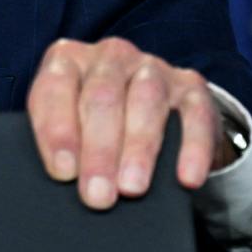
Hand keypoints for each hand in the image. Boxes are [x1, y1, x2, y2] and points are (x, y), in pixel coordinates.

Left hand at [26, 36, 228, 209]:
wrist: (151, 115)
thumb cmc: (93, 124)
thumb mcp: (67, 125)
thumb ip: (59, 144)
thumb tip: (64, 180)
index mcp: (68, 59)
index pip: (56, 87)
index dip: (58, 131)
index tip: (63, 172)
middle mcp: (110, 56)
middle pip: (102, 96)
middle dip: (99, 150)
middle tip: (97, 195)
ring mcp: (153, 68)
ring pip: (146, 100)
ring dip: (139, 149)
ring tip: (132, 188)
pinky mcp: (191, 87)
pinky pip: (195, 115)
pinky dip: (192, 148)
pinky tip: (186, 178)